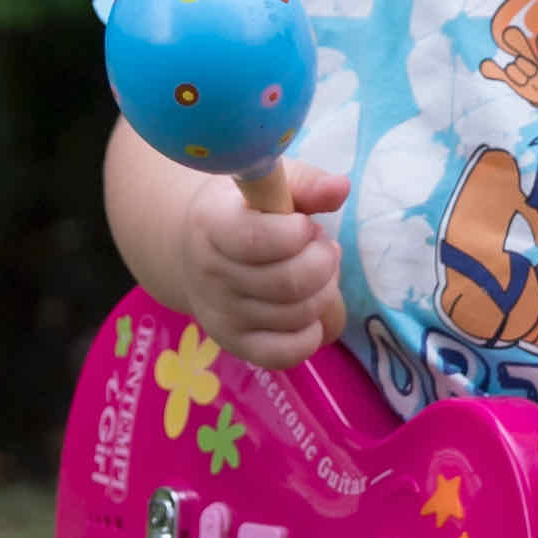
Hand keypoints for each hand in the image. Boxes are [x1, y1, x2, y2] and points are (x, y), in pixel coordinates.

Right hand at [167, 162, 345, 370]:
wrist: (198, 252)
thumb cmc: (243, 212)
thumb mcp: (267, 184)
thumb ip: (305, 184)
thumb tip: (340, 188)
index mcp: (211, 225)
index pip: (257, 241)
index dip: (298, 233)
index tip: (304, 223)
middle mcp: (210, 275)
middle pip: (289, 283)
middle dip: (323, 262)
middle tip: (320, 248)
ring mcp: (221, 315)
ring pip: (297, 316)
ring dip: (324, 292)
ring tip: (314, 273)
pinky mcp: (236, 344)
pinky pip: (286, 353)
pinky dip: (311, 333)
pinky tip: (309, 309)